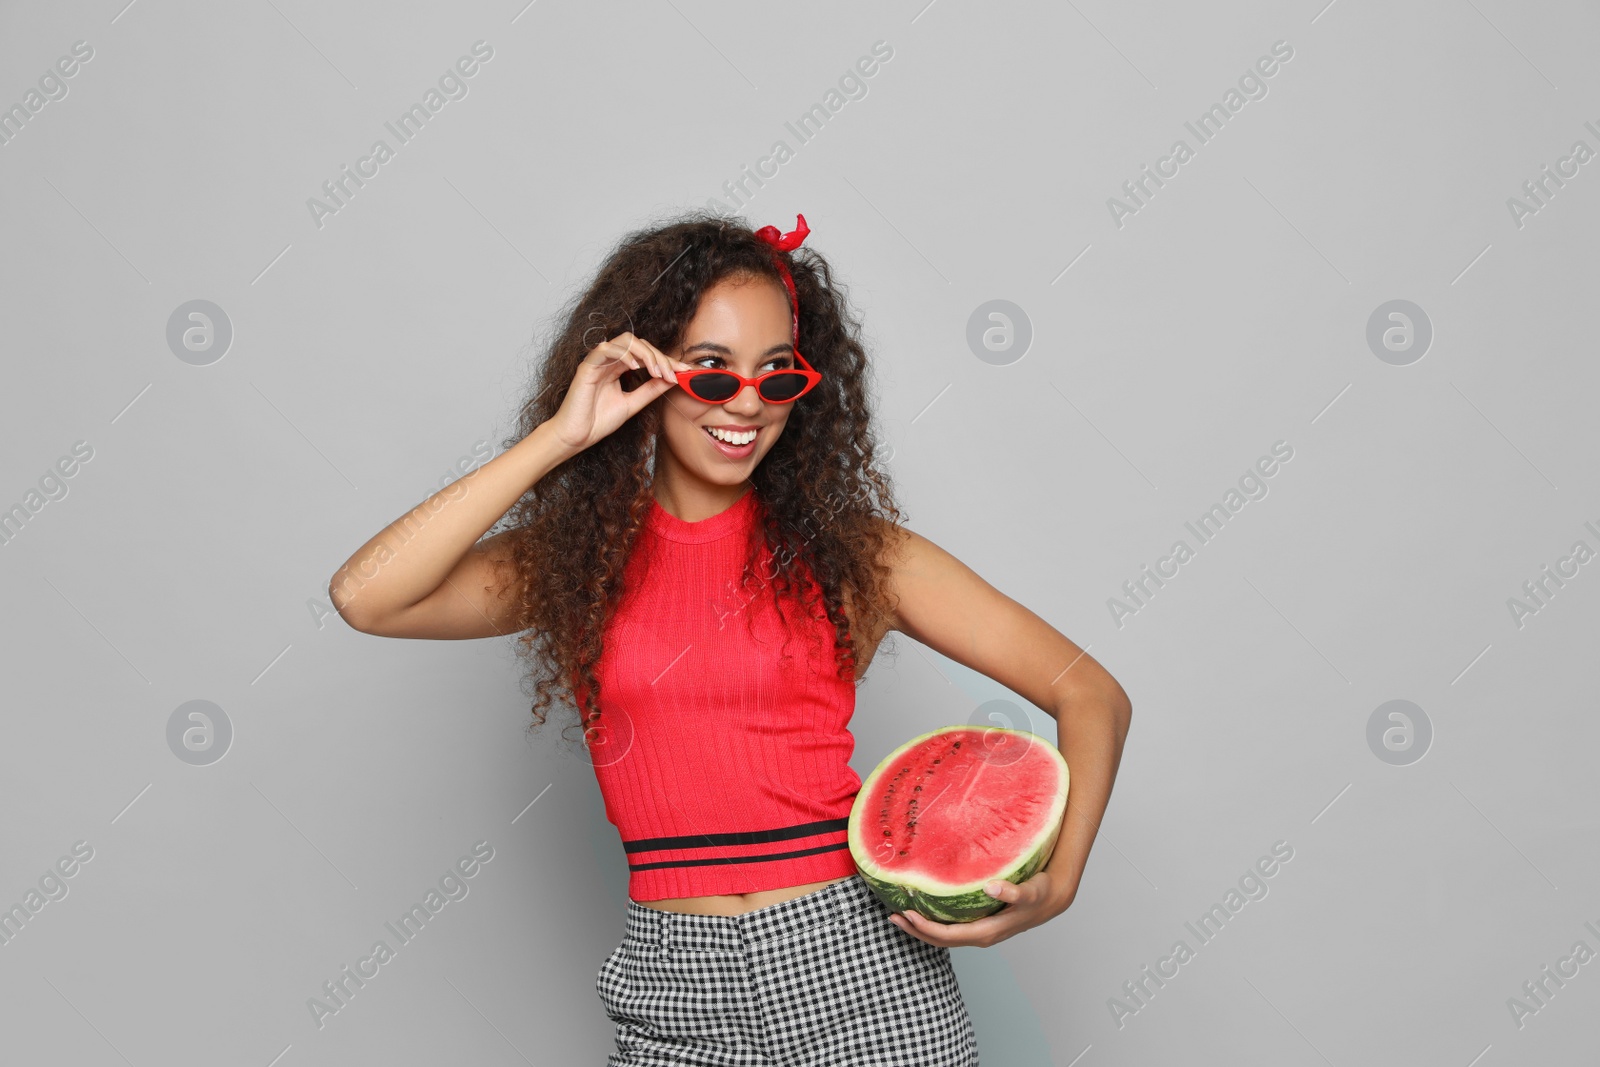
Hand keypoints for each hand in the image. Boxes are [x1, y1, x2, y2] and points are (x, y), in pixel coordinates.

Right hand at [547, 332, 694, 454]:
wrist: (576, 436)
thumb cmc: (598, 421)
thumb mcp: (632, 404)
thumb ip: (650, 390)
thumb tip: (671, 379)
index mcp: (619, 368)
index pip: (646, 355)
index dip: (667, 360)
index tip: (685, 370)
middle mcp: (609, 361)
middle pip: (640, 344)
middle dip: (660, 357)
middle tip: (672, 374)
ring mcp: (598, 361)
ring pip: (626, 341)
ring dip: (646, 354)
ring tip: (657, 372)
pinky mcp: (587, 366)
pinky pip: (606, 349)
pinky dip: (623, 354)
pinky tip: (635, 367)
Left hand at [887, 870, 1070, 948]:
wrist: (1053, 899)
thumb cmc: (1040, 894)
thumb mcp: (1029, 892)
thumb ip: (1012, 891)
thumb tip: (991, 887)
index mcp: (986, 932)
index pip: (948, 935)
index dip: (926, 928)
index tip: (907, 915)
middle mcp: (980, 936)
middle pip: (940, 940)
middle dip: (916, 931)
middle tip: (892, 916)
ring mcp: (979, 931)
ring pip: (944, 936)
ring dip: (921, 928)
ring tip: (900, 915)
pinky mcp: (980, 924)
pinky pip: (951, 928)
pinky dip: (933, 922)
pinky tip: (924, 910)